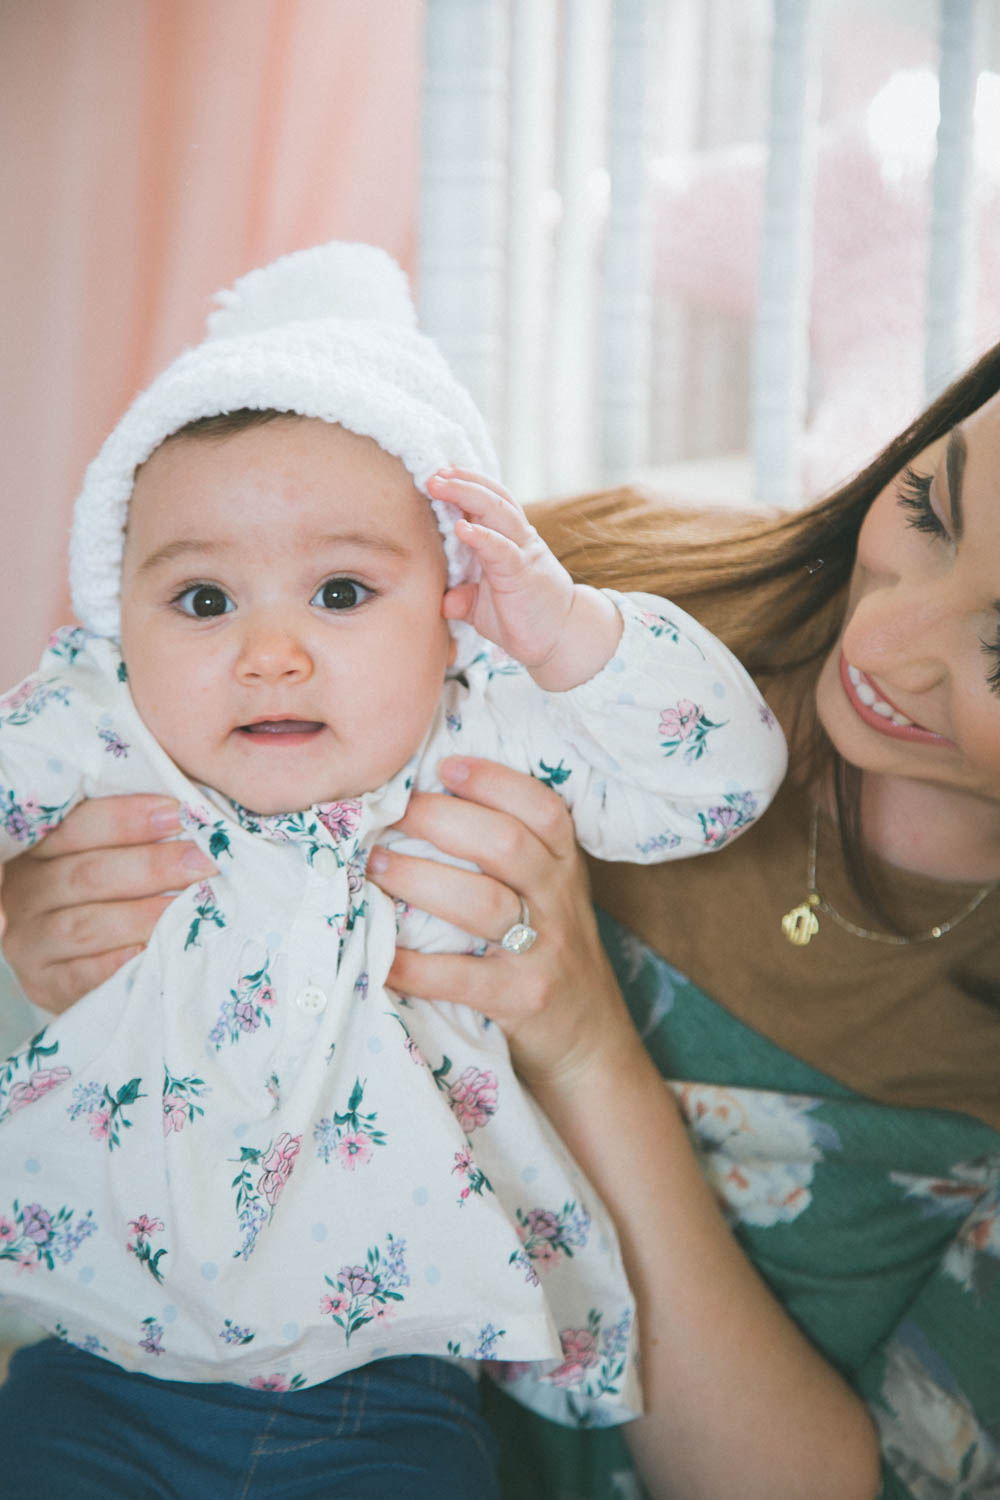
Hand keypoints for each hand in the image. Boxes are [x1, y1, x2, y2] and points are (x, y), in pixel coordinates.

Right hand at [0, 795, 215, 1012]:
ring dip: (145, 914)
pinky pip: (81, 975)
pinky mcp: (44, 983)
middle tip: (203, 861)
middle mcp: (26, 893)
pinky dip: (118, 962)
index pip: (78, 826)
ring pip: (87, 924)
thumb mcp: (103, 859)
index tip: (177, 813)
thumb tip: (191, 814)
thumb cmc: (105, 895)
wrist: (71, 962)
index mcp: (38, 850)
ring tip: (193, 906)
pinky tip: (151, 950)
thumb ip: (130, 838)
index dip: (128, 819)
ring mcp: (31, 941)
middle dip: (152, 866)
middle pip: (88, 875)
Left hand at [367, 755, 640, 1090]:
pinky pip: (460, 978)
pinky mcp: (524, 1000)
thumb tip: (427, 802)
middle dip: (441, 820)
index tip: (444, 766)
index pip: (543, 810)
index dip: (495, 781)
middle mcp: (560, 902)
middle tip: (389, 812)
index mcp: (566, 868)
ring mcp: (545, 952)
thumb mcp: (551, 898)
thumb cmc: (552, 956)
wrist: (591, 1045)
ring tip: (373, 865)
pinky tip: (378, 956)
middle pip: (506, 844)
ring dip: (419, 879)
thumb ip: (513, 856)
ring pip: (482, 903)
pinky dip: (413, 966)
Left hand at [429, 470, 621, 690]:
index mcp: (507, 540)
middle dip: (462, 481)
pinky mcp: (523, 573)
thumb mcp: (484, 609)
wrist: (562, 640)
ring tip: (441, 484)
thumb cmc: (524, 620)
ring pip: (498, 511)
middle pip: (491, 497)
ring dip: (467, 494)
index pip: (487, 502)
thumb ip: (465, 599)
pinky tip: (461, 527)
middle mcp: (517, 539)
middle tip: (433, 473)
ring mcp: (522, 553)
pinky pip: (501, 549)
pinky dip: (482, 536)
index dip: (465, 485)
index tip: (438, 475)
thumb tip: (444, 601)